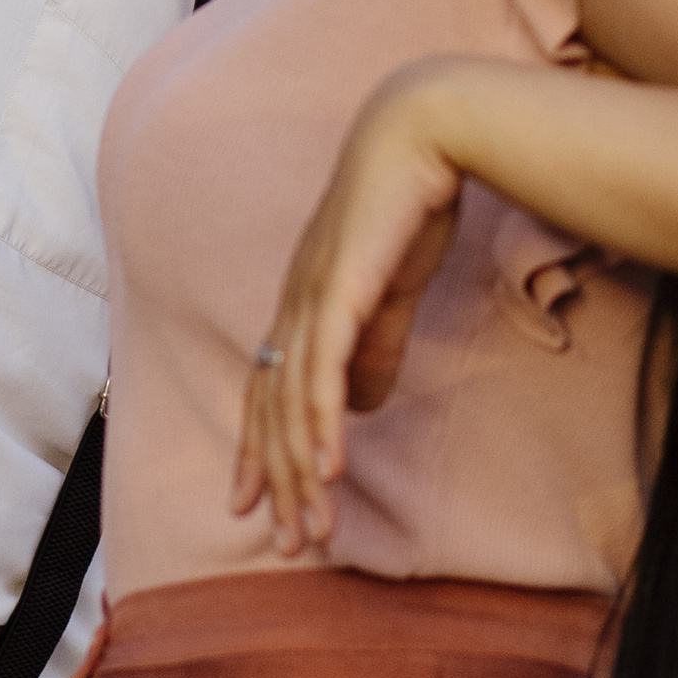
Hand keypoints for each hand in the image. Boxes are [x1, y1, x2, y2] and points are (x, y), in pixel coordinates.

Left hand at [229, 64, 469, 553]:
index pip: (267, 390)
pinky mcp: (339, 290)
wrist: (423, 133)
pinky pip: (323, 373)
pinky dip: (320, 426)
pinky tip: (328, 471)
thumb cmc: (407, 204)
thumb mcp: (390, 292)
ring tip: (312, 530)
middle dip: (278, 483)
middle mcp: (293, 304)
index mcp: (302, 303)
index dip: (257, 451)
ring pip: (292, 404)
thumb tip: (361, 403)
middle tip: (288, 544)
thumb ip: (374, 345)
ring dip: (301, 474)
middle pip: (272, 410)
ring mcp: (310, 297)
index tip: (255, 506)